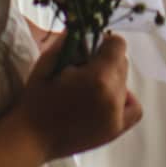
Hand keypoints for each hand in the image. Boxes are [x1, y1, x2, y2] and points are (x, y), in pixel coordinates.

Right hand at [17, 32, 142, 158]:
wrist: (31, 138)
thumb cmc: (37, 98)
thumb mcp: (49, 61)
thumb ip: (71, 40)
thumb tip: (87, 28)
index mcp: (99, 78)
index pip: (117, 45)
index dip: (102, 42)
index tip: (87, 49)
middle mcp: (113, 97)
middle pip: (122, 63)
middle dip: (105, 60)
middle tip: (82, 69)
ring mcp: (117, 116)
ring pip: (125, 82)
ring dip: (112, 78)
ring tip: (90, 86)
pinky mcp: (115, 130)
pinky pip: (134, 108)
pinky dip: (125, 99)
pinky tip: (107, 98)